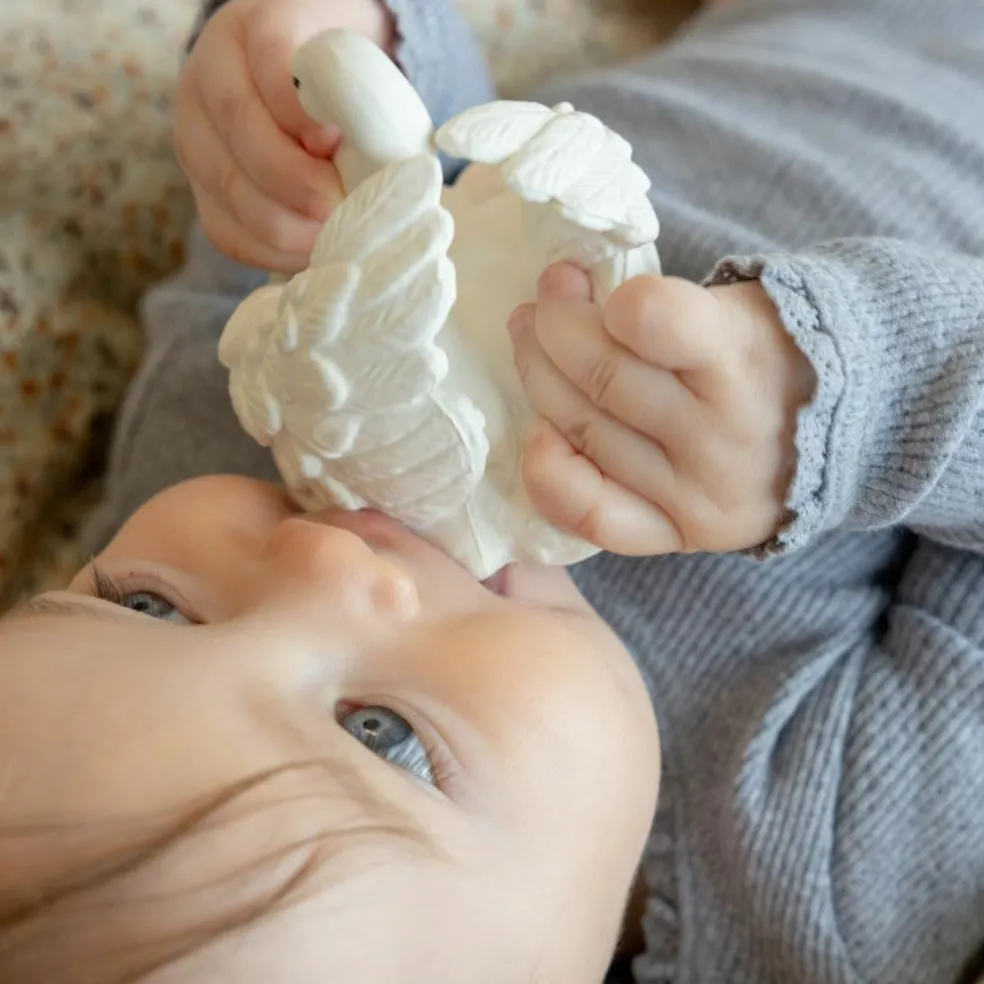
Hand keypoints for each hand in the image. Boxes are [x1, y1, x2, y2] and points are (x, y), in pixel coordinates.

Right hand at [174, 0, 394, 272]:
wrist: (301, 92)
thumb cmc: (338, 79)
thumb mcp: (350, 63)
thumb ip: (352, 94)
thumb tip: (346, 156)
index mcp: (249, 30)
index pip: (268, 60)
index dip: (297, 108)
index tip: (336, 141)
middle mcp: (206, 78)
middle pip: (239, 131)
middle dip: (295, 181)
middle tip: (339, 207)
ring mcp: (195, 138)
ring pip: (227, 188)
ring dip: (285, 225)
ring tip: (331, 237)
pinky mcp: (201, 192)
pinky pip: (227, 232)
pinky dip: (272, 252)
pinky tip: (310, 254)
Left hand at [508, 264, 815, 555]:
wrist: (849, 433)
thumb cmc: (774, 352)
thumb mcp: (746, 305)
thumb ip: (668, 308)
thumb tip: (572, 299)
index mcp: (745, 355)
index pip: (657, 322)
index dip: (602, 298)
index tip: (584, 275)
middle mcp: (723, 431)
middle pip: (601, 376)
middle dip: (551, 326)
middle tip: (542, 302)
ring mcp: (699, 490)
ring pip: (585, 432)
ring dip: (539, 379)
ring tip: (532, 344)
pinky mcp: (681, 532)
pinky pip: (593, 514)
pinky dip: (550, 474)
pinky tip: (539, 434)